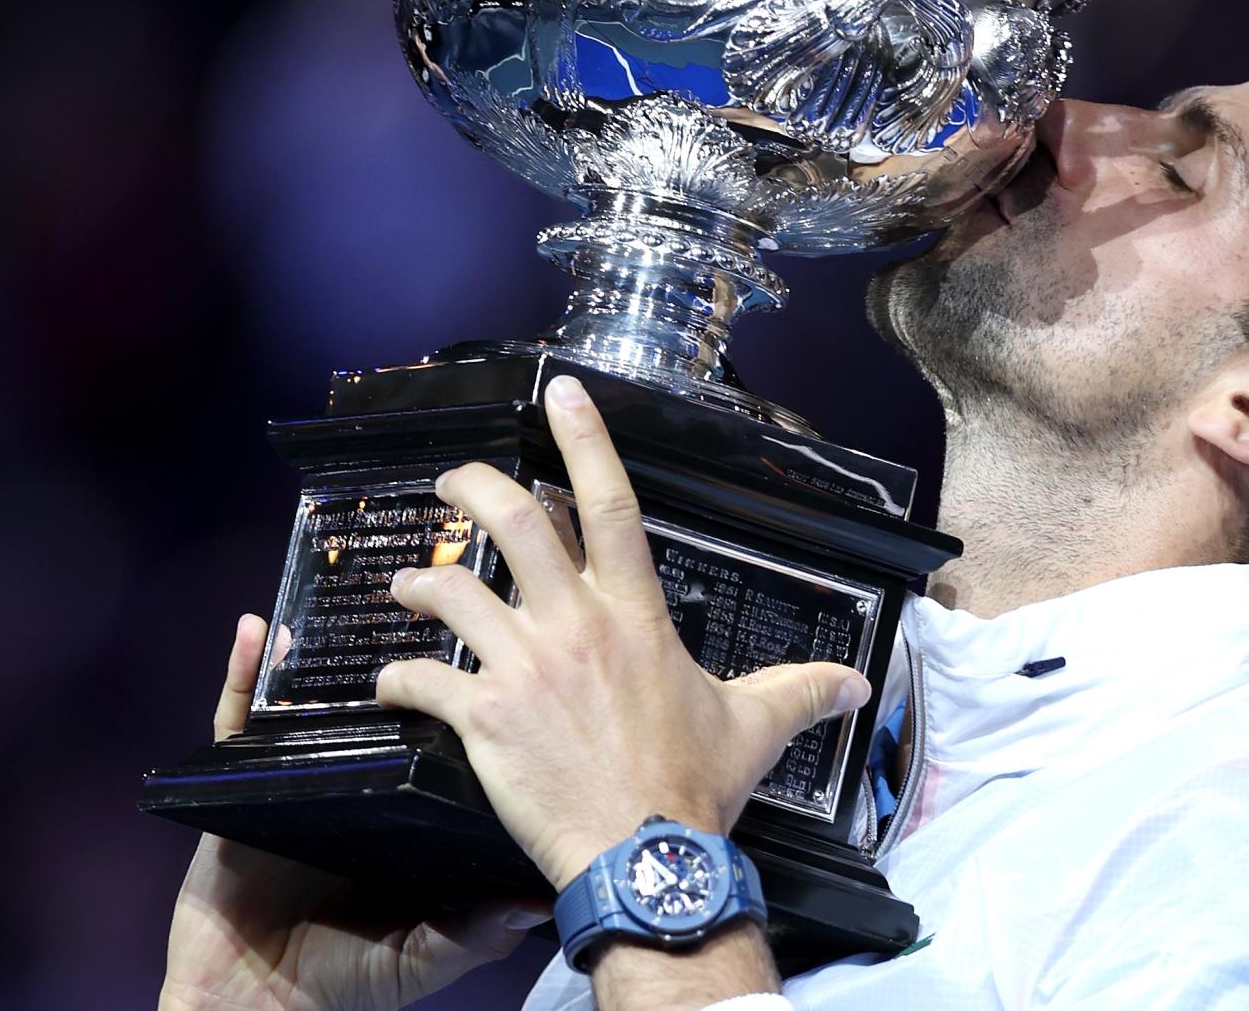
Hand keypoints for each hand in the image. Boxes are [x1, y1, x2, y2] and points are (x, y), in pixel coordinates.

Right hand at [160, 614, 548, 1010]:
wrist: (259, 1004)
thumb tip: (537, 901)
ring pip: (318, 695)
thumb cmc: (348, 978)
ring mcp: (303, 774)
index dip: (468, 687)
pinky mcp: (242, 785)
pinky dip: (245, 674)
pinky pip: (239, 719)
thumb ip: (478, 928)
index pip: (444, 731)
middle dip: (409, 642)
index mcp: (408, 805)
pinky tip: (261, 630)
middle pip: (386, 696)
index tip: (503, 635)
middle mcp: (362, 776)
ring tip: (359, 579)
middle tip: (436, 578)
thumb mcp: (426, 953)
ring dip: (333, 641)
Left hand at [375, 373, 871, 889]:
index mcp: (634, 615)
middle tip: (451, 481)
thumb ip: (802, 692)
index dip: (585, 439)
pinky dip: (399, 677)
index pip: (609, 505)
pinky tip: (390, 683)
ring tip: (409, 586)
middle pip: (513, 523)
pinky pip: (423, 680)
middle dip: (471, 487)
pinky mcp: (483, 718)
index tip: (561, 391)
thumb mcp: (756, 727)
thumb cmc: (694, 789)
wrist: (645, 855)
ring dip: (422, 582)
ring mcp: (523, 668)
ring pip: (452, 592)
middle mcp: (574, 625)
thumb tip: (858, 684)